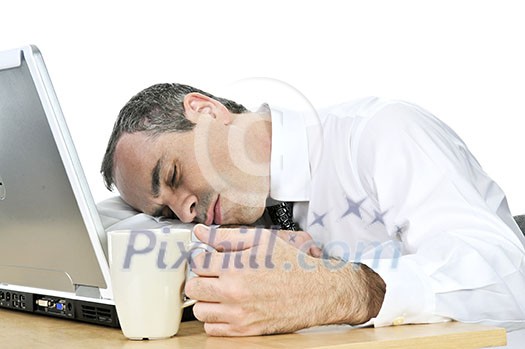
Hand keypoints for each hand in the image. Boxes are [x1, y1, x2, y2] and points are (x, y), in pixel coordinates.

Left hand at [185, 226, 385, 335]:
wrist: (318, 291)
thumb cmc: (292, 264)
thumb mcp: (262, 240)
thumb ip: (226, 236)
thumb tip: (200, 232)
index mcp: (236, 267)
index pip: (197, 262)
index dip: (203, 258)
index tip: (211, 259)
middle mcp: (234, 292)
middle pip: (193, 287)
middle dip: (201, 278)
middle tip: (214, 274)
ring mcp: (239, 314)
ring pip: (199, 310)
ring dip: (206, 299)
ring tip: (222, 291)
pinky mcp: (245, 330)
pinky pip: (211, 329)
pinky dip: (215, 318)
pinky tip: (228, 307)